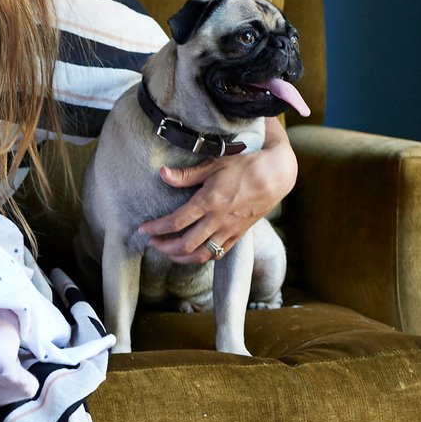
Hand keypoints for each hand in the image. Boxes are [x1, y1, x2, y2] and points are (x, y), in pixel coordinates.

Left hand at [138, 119, 296, 263]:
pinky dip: (201, 257)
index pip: (176, 222)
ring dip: (181, 257)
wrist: (277, 174)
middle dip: (164, 247)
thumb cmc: (245, 165)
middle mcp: (219, 220)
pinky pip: (218, 253)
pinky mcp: (239, 234)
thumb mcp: (215, 164)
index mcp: (209, 202)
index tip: (142, 230)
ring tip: (168, 252)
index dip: (156, 228)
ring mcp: (230, 230)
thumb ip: (187, 175)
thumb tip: (162, 174)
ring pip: (201, 254)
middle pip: (185, 244)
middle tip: (152, 243)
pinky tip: (191, 254)